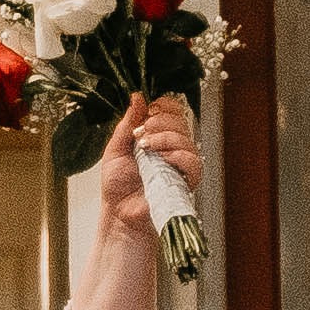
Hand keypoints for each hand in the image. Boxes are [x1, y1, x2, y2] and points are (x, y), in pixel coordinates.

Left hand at [94, 92, 197, 224]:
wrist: (118, 212)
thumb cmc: (117, 185)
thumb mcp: (115, 148)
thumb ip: (127, 123)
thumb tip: (137, 97)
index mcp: (157, 136)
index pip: (172, 110)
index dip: (163, 105)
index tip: (148, 110)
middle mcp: (171, 147)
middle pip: (180, 120)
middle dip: (159, 122)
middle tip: (141, 134)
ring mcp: (179, 164)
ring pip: (187, 138)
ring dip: (165, 138)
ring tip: (146, 148)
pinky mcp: (185, 181)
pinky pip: (193, 162)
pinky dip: (179, 156)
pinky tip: (164, 158)